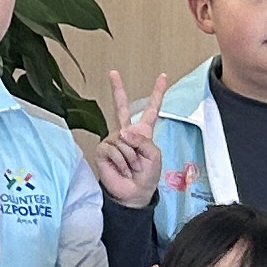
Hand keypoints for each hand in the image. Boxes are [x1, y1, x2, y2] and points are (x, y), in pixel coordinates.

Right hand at [91, 71, 171, 210]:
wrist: (133, 193)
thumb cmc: (147, 176)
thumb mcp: (155, 155)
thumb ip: (144, 140)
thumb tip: (124, 133)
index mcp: (143, 132)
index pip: (151, 109)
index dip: (157, 93)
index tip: (162, 77)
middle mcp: (126, 133)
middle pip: (121, 107)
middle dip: (117, 89)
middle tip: (113, 72)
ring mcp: (113, 140)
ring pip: (124, 140)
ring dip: (131, 158)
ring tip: (132, 168)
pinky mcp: (103, 150)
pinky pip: (114, 150)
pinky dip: (121, 162)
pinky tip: (123, 169)